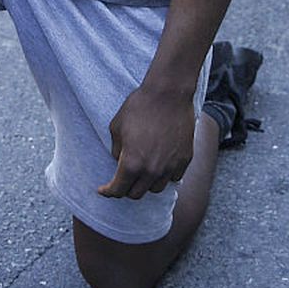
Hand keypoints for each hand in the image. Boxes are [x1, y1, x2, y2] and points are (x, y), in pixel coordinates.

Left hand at [97, 80, 197, 201]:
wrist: (168, 93)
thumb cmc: (139, 106)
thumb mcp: (116, 127)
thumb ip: (116, 150)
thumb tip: (119, 161)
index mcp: (131, 164)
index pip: (118, 190)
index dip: (108, 192)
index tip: (103, 190)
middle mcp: (152, 171)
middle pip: (136, 194)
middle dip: (126, 189)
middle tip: (122, 180)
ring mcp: (170, 167)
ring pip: (156, 189)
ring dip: (146, 184)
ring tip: (142, 172)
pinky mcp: (185, 159)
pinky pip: (173, 178)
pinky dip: (164, 175)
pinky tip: (159, 165)